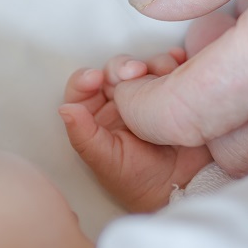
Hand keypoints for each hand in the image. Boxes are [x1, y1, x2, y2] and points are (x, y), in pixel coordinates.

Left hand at [60, 51, 210, 212]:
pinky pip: (171, 69)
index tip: (96, 78)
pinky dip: (174, 60)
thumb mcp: (106, 161)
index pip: (83, 88)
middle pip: (115, 70)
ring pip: (144, 66)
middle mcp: (120, 102)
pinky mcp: (172, 92)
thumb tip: (65, 110)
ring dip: (152, 63)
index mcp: (97, 116)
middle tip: (136, 72)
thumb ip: (83, 137)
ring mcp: (147, 96)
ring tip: (164, 72)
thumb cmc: (139, 181)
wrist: (182, 187)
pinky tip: (178, 59)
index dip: (86, 79)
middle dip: (122, 67)